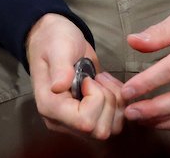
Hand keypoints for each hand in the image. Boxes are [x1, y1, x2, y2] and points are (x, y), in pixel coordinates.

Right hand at [25, 13, 123, 140]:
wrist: (55, 38)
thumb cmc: (54, 40)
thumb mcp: (58, 48)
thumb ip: (60, 67)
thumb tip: (58, 87)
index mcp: (50, 107)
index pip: (84, 122)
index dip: (96, 99)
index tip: (88, 78)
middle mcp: (62, 121)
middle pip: (100, 130)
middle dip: (107, 100)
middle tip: (96, 78)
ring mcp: (76, 122)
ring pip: (111, 129)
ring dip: (115, 101)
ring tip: (101, 80)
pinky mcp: (89, 118)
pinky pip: (115, 122)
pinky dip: (119, 102)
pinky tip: (107, 84)